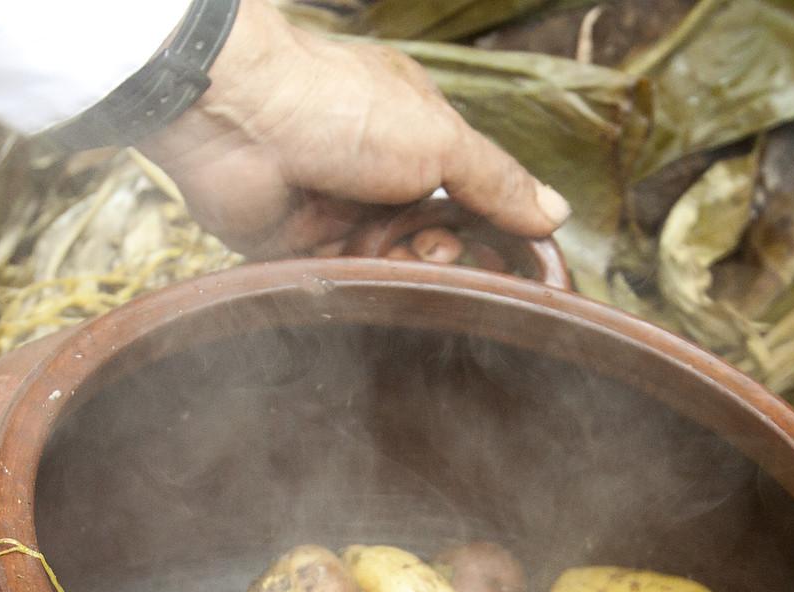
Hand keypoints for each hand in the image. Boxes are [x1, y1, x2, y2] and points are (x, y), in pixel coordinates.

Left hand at [138, 3, 569, 255]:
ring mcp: (339, 212)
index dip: (496, 231)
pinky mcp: (298, 249)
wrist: (236, 116)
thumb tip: (557, 214)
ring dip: (405, 269)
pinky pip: (342, 282)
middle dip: (448, 254)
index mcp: (416, 136)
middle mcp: (379, 175)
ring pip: (392, 266)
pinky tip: (368, 276)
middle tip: (443, 253)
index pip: (474, 195)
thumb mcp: (438, 138)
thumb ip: (497, 181)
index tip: (515, 262)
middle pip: (436, 239)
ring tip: (405, 257)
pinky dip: (359, 284)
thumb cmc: (338, 106)